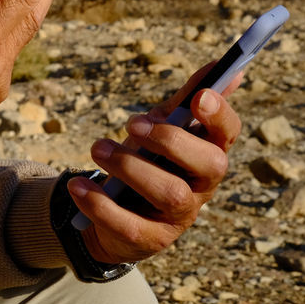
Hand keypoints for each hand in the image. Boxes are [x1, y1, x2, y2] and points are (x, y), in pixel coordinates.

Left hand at [70, 62, 242, 263]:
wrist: (116, 211)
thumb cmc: (148, 159)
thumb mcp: (161, 128)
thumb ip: (184, 100)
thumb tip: (220, 65)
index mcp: (206, 153)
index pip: (228, 134)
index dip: (219, 116)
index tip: (199, 97)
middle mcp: (201, 186)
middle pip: (209, 165)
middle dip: (171, 139)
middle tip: (132, 123)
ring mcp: (178, 216)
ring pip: (169, 192)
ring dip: (130, 166)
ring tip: (97, 148)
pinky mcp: (149, 239)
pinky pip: (128, 225)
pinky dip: (99, 202)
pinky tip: (77, 184)